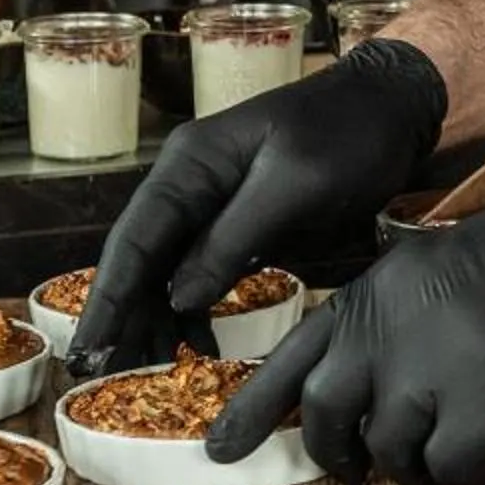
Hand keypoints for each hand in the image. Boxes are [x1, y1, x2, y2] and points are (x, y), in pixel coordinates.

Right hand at [68, 38, 449, 376]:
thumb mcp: (294, 184)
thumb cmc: (348, 134)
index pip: (135, 238)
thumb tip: (179, 297)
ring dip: (155, 320)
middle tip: (102, 377)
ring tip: (149, 374)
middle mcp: (189, 184)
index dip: (109, 297)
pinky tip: (198, 346)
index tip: (89, 350)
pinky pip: (200, 273)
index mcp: (189, 164)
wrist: (395, 108)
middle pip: (141, 259)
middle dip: (122, 317)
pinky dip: (192, 310)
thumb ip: (234, 238)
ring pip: (166, 272)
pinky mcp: (239, 226)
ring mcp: (212, 205)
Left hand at [208, 163, 484, 484]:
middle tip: (353, 471)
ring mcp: (431, 371)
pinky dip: (461, 467)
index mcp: (377, 287)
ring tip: (448, 440)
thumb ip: (397, 319)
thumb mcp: (445, 268)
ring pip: (389, 451)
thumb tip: (370, 389)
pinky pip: (446, 469)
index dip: (253, 409)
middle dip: (336, 452)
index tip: (221, 448)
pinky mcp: (480, 413)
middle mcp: (388, 327)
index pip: (294, 357)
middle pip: (327, 416)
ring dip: (410, 460)